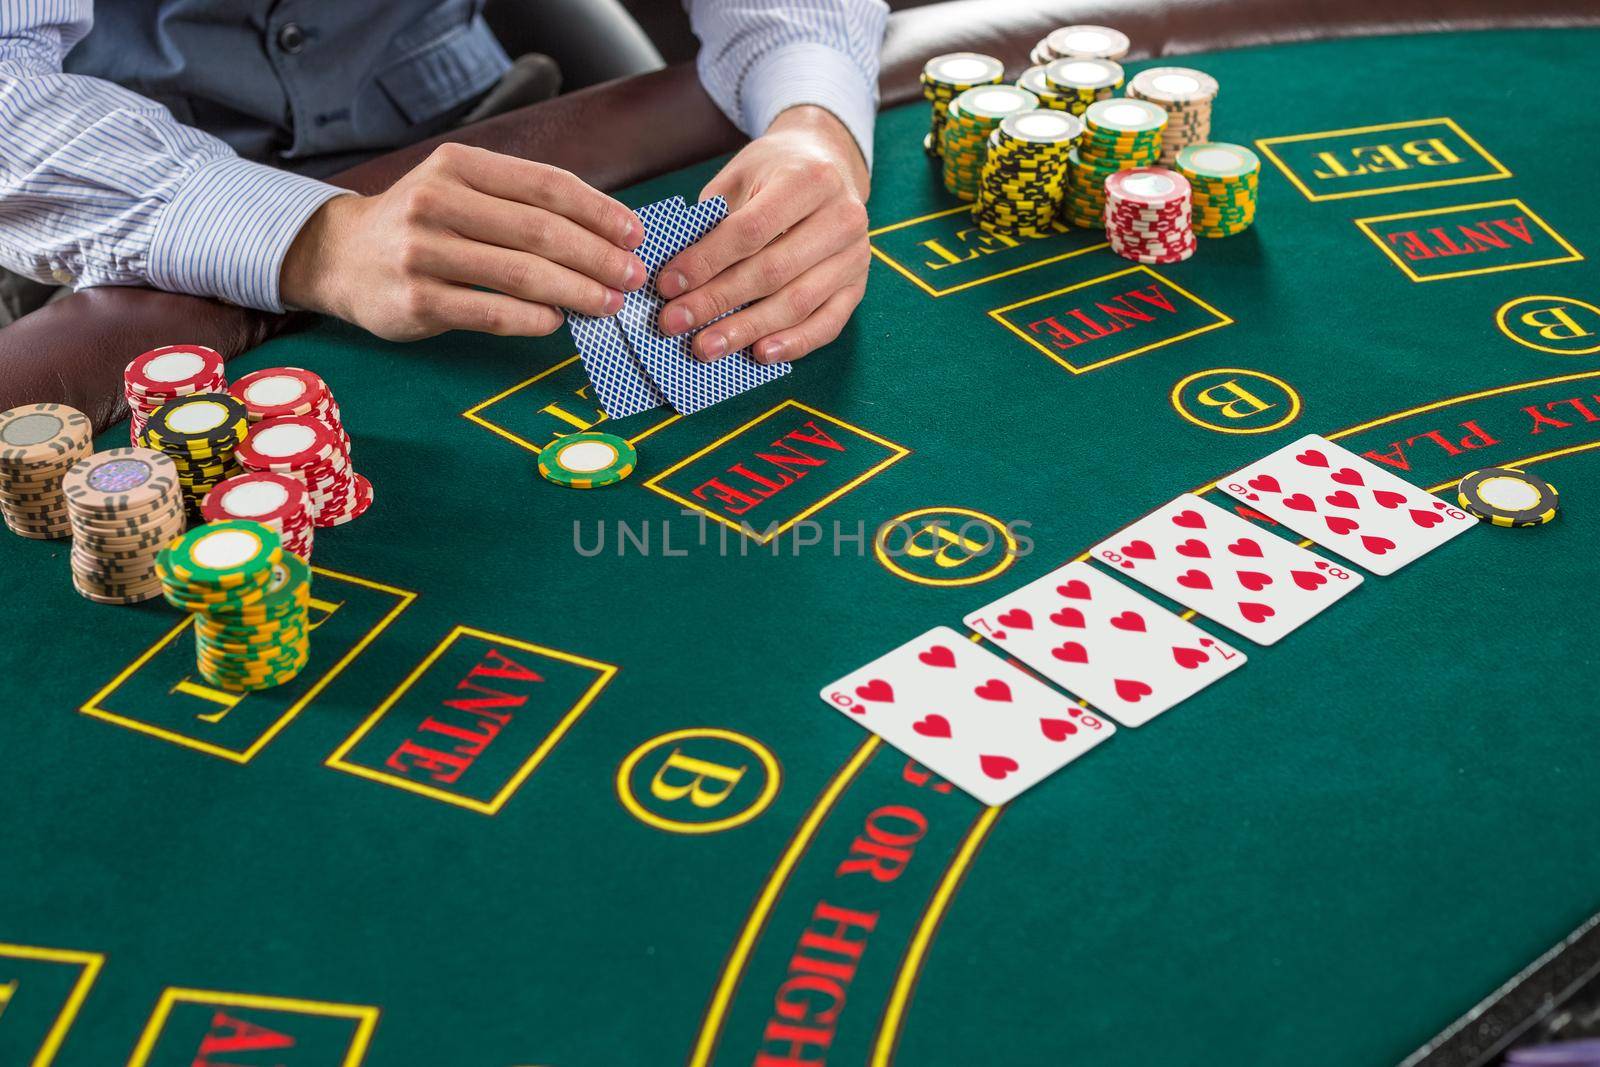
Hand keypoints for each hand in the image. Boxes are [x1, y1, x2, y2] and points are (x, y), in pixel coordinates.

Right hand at [281, 143, 646, 340]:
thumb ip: (520, 201)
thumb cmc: (421, 224)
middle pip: (540, 231)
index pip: (546, 184)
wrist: (340, 256)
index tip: (635, 234)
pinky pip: (493, 313)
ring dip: (577, 292)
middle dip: (598, 257)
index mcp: (458, 165)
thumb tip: (604, 229)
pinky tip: (559, 321)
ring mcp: (423, 253)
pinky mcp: (417, 301)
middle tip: (632, 276)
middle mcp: (437, 202)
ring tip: (608, 303)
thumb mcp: (461, 188)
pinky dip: (535, 320)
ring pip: (521, 274)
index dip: (599, 211)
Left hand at [655, 105, 870, 363]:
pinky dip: (793, 343)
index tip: (668, 285)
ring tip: (707, 347)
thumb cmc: (775, 172)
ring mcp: (855, 256)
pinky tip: (759, 354)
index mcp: (810, 180)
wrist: (831, 164)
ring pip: (798, 303)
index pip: (751, 230)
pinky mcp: (858, 286)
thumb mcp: (742, 176)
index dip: (707, 261)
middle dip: (718, 301)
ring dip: (747, 330)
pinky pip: (827, 324)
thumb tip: (679, 276)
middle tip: (676, 323)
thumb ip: (714, 219)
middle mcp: (842, 218)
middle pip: (773, 271)